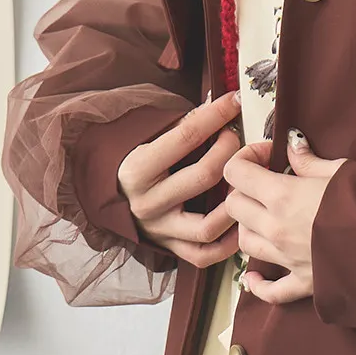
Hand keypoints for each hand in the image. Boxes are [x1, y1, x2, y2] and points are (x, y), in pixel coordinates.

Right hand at [118, 90, 247, 268]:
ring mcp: (159, 230)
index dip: (216, 115)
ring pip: (208, 224)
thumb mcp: (149, 136)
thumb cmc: (137, 159)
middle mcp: (146, 203)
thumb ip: (184, 124)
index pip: (186, 137)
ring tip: (245, 181)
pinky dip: (228, 242)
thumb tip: (224, 101)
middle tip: (239, 139)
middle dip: (230, 151)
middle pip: (204, 176)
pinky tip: (241, 220)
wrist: (110, 195)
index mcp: (137, 169)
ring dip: (234, 201)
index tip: (235, 100)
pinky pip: (205, 254)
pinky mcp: (170, 248)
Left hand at [223, 130, 347, 304]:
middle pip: (234, 206)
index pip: (236, 172)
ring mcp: (286, 258)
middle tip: (266, 183)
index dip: (246, 158)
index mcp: (283, 196)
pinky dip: (258, 284)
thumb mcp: (341, 169)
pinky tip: (255, 276)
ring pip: (244, 242)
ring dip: (250, 227)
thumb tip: (292, 144)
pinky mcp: (302, 283)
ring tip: (268, 218)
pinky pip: (269, 291)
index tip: (267, 156)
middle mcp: (276, 228)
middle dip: (244, 190)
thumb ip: (309, 160)